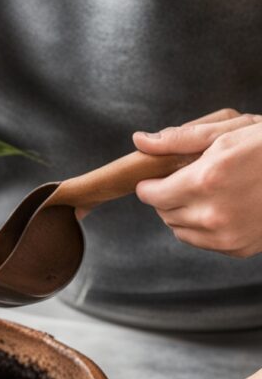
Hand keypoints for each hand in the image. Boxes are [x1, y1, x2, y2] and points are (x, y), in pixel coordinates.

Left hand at [133, 108, 261, 257]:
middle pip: (163, 213)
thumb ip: (178, 139)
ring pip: (179, 230)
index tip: (155, 178)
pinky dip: (204, 228)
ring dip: (183, 214)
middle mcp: (213, 213)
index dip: (150, 184)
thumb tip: (140, 141)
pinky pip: (203, 242)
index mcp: (206, 180)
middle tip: (187, 180)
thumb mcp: (228, 130)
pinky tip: (223, 207)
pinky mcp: (239, 248)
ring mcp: (227, 235)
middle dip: (167, 197)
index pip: (151, 194)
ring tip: (207, 193)